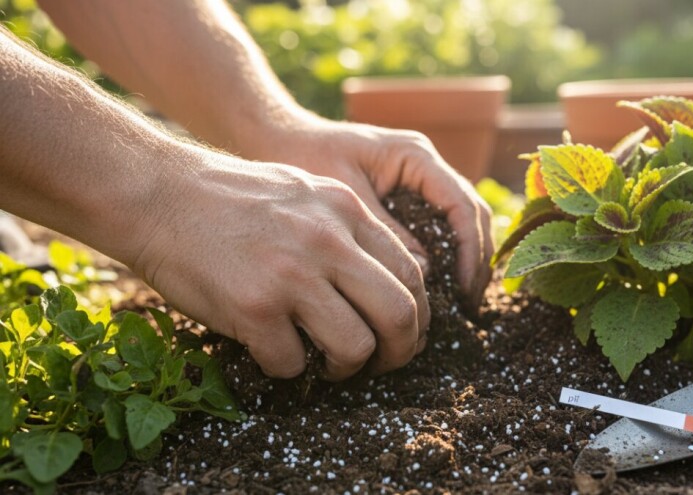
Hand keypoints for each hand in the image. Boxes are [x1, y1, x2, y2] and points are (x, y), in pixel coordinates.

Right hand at [130, 152, 429, 379]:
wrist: (158, 194)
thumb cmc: (229, 197)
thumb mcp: (304, 191)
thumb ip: (346, 229)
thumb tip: (382, 279)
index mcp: (346, 211)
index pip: (411, 272)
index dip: (417, 314)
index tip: (404, 332)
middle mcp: (328, 242)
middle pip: (399, 314)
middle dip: (400, 351)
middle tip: (384, 363)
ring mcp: (292, 275)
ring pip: (355, 346)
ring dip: (346, 367)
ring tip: (326, 363)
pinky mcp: (254, 308)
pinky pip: (291, 363)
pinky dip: (286, 368)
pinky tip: (271, 351)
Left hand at [242, 117, 493, 308]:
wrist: (276, 139)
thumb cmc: (305, 161)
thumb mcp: (345, 202)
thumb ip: (386, 234)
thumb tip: (424, 276)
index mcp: (415, 156)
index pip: (462, 206)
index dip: (469, 251)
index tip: (462, 290)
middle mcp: (426, 165)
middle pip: (471, 215)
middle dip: (475, 260)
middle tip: (469, 305)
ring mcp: (419, 180)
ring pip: (461, 222)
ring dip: (465, 261)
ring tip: (459, 303)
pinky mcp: (406, 196)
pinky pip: (438, 226)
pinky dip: (443, 256)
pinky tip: (435, 287)